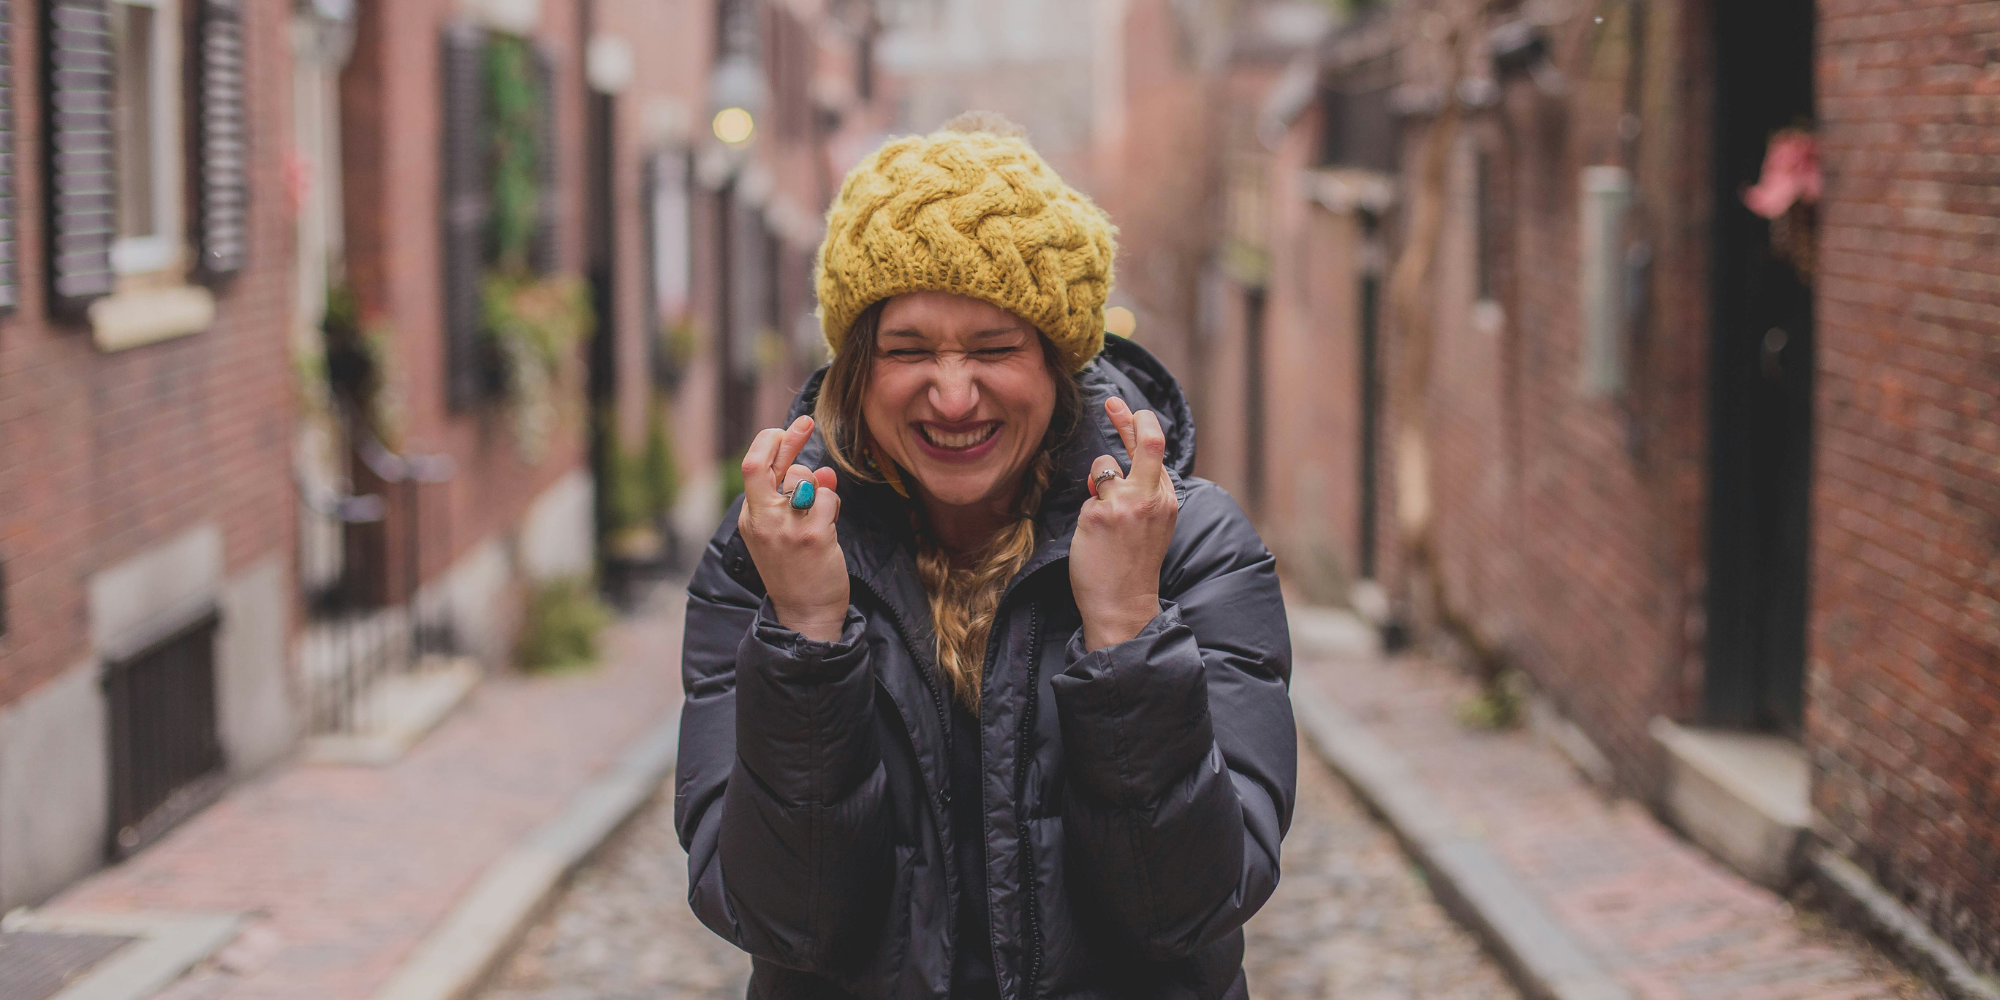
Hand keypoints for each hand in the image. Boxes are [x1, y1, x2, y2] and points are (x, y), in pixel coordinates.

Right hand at [737, 416, 848, 641]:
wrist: (805, 614)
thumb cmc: (796, 571)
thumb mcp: (784, 532)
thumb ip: (796, 498)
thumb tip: (821, 470)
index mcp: (751, 518)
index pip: (751, 468)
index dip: (768, 443)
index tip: (785, 430)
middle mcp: (762, 520)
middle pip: (760, 464)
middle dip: (788, 438)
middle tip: (806, 422)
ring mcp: (786, 528)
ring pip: (805, 478)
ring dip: (819, 486)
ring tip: (823, 513)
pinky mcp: (812, 536)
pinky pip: (827, 498)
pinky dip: (833, 505)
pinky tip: (831, 524)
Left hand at [1070, 397, 1178, 650]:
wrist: (1124, 606)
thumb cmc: (1133, 566)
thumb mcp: (1152, 524)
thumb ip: (1141, 492)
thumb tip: (1112, 464)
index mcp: (1167, 499)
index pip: (1156, 450)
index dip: (1138, 424)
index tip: (1121, 407)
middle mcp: (1151, 497)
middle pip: (1147, 440)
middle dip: (1128, 417)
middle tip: (1112, 402)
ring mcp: (1126, 504)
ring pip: (1103, 466)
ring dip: (1096, 481)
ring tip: (1102, 517)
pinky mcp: (1098, 515)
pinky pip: (1086, 497)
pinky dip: (1086, 513)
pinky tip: (1094, 539)